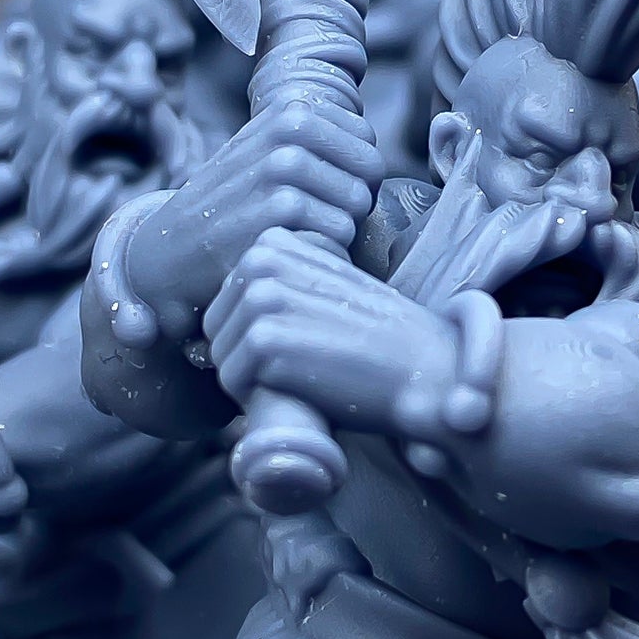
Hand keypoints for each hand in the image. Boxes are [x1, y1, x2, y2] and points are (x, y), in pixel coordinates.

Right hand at [124, 100, 382, 330]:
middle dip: (351, 203)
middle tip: (309, 220)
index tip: (320, 192)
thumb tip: (371, 142)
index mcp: (289, 111)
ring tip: (294, 234)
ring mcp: (284, 169)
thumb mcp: (261, 153)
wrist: (171, 251)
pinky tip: (289, 250)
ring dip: (336, 230)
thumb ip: (313, 138)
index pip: (366, 140)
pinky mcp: (281, 211)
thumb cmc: (228, 206)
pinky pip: (340, 234)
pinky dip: (323, 251)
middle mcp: (289, 131)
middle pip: (369, 172)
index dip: (353, 173)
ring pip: (358, 205)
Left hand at [206, 228, 455, 433]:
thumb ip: (281, 283)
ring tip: (303, 375)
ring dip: (252, 378)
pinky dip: (258, 396)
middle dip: (246, 356)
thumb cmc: (377, 337)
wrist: (423, 367)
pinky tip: (301, 388)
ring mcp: (262, 299)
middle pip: (215, 326)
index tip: (298, 340)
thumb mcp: (326, 286)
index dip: (254, 331)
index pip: (225, 299)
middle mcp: (262, 261)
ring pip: (219, 355)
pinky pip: (232, 380)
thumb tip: (227, 310)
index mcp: (274, 242)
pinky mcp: (265, 341)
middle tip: (301, 365)